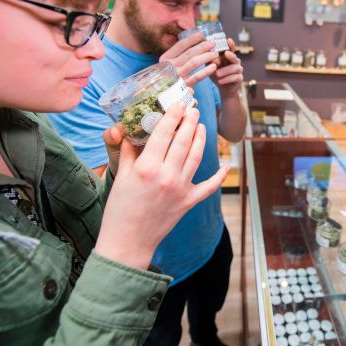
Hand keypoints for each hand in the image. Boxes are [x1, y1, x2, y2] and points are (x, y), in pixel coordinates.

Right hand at [95, 102, 228, 269]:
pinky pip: (208, 186)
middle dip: (190, 121)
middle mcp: (166, 175)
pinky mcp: (189, 202)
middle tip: (193, 108)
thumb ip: (128, 152)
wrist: (128, 242)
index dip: (173, 114)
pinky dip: (219, 175)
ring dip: (201, 138)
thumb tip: (130, 132)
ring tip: (202, 125)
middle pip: (183, 140)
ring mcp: (180, 189)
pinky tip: (225, 164)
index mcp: (147, 167)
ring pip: (196, 156)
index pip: (163, 133)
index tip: (178, 102)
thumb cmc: (119, 210)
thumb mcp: (121, 177)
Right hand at [160, 32, 218, 87]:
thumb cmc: (171, 75)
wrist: (166, 95)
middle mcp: (170, 66)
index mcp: (165, 58)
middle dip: (203, 46)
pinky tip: (214, 66)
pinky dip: (206, 71)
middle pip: (189, 53)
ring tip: (215, 54)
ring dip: (206, 56)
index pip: (180, 45)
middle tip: (213, 43)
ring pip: (194, 63)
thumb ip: (179, 53)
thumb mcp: (170, 63)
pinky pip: (197, 77)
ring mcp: (177, 76)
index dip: (192, 39)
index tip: (202, 34)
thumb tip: (195, 39)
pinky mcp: (184, 86)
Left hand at [212, 39, 243, 97]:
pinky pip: (235, 78)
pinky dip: (227, 79)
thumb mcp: (211, 66)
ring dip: (225, 70)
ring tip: (217, 73)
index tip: (228, 40)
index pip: (231, 49)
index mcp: (229, 57)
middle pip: (235, 57)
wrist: (223, 88)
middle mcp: (235, 62)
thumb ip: (209, 59)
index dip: (231, 44)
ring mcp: (239, 70)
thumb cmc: (217, 74)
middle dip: (231, 55)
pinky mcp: (240, 79)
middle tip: (226, 54)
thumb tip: (204, 51)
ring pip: (234, 68)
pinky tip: (220, 81)